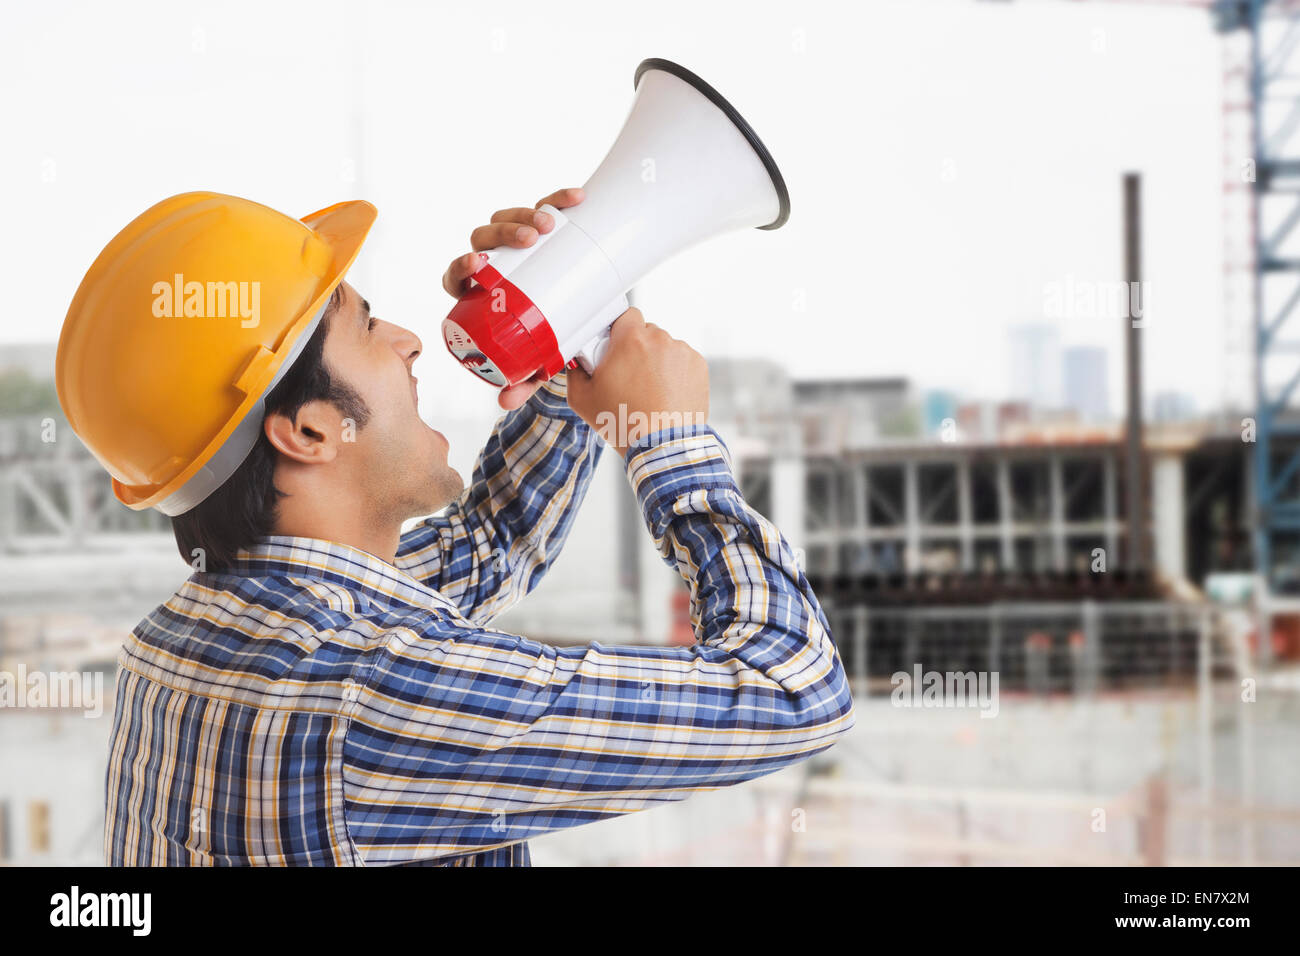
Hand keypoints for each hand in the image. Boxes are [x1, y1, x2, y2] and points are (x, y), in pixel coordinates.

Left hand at [441, 187, 585, 411]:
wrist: (574, 316)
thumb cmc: (542, 335)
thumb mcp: (533, 358)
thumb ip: (521, 378)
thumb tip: (505, 403)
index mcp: (477, 289)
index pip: (457, 273)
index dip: (460, 266)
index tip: (477, 265)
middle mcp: (492, 259)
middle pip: (484, 237)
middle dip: (503, 233)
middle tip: (529, 240)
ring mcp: (516, 240)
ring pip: (508, 218)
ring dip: (526, 214)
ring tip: (550, 224)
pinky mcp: (542, 224)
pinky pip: (546, 204)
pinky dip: (559, 199)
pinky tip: (575, 198)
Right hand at [566, 308, 708, 457]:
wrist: (662, 446)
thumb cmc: (622, 423)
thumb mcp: (582, 399)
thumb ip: (575, 372)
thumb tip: (578, 361)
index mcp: (630, 338)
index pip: (626, 314)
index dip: (619, 330)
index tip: (615, 346)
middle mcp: (660, 338)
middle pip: (646, 332)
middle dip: (637, 348)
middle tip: (629, 375)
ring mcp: (682, 352)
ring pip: (665, 347)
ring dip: (657, 360)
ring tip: (650, 390)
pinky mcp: (698, 366)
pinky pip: (682, 360)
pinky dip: (675, 372)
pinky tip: (666, 393)